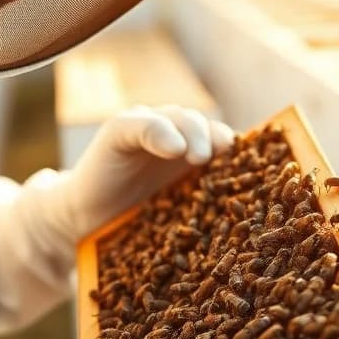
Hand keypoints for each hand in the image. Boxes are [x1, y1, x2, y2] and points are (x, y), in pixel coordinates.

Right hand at [58, 105, 234, 237]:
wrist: (85, 221)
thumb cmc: (134, 221)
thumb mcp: (177, 214)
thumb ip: (207, 204)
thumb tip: (253, 221)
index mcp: (191, 153)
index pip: (220, 139)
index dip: (234, 147)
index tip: (246, 164)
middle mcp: (172, 134)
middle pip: (202, 124)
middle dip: (212, 137)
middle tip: (215, 158)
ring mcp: (145, 127)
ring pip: (177, 117)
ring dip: (192, 132)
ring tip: (197, 155)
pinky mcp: (119, 130)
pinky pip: (141, 123)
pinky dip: (159, 131)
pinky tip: (172, 147)